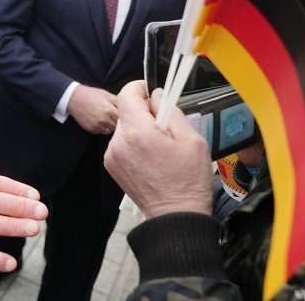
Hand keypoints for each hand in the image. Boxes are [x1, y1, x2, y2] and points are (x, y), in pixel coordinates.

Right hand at [67, 84, 117, 134]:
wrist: (74, 99)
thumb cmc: (90, 95)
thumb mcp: (105, 94)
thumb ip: (116, 101)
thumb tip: (125, 105)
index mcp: (109, 110)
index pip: (122, 118)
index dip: (122, 116)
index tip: (121, 113)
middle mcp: (104, 120)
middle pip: (117, 126)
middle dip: (117, 121)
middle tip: (114, 116)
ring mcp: (97, 126)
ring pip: (110, 130)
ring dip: (110, 125)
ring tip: (106, 118)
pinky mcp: (91, 130)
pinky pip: (101, 132)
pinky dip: (102, 127)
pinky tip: (99, 120)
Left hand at [104, 81, 211, 218]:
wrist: (175, 217)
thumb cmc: (187, 182)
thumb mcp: (191, 140)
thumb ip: (171, 110)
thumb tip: (158, 95)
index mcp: (137, 133)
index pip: (127, 94)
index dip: (140, 88)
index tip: (152, 92)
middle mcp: (119, 143)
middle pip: (127, 111)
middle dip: (145, 112)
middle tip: (166, 127)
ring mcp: (113, 156)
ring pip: (125, 126)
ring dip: (141, 128)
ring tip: (161, 147)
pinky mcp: (112, 165)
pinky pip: (122, 142)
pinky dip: (135, 143)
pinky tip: (152, 157)